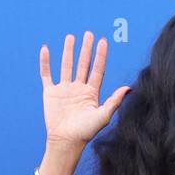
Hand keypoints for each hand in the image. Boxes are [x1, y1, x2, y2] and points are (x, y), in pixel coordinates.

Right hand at [40, 32, 129, 147]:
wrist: (66, 141)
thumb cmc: (86, 131)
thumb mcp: (103, 115)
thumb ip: (114, 100)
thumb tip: (129, 88)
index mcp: (91, 93)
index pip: (97, 70)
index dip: (100, 56)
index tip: (103, 41)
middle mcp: (78, 89)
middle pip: (83, 64)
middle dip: (86, 49)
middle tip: (89, 34)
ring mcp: (64, 89)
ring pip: (66, 65)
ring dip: (68, 51)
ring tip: (71, 37)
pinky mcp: (50, 92)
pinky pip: (46, 74)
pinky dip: (45, 62)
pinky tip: (45, 49)